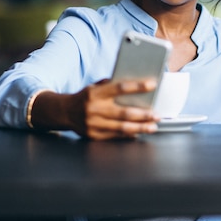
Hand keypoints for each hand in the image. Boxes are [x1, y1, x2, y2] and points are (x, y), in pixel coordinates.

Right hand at [32, 78, 159, 139]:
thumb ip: (112, 85)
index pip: (119, 88)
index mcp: (95, 93)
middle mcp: (93, 109)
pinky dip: (129, 135)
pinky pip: (115, 136)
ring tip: (153, 126)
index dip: (137, 86)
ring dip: (140, 128)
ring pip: (122, 128)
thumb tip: (135, 84)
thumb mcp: (95, 87)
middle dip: (144, 114)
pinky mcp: (93, 136)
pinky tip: (139, 132)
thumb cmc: (84, 97)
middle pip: (124, 113)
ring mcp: (93, 124)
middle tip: (157, 115)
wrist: (63, 112)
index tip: (153, 84)